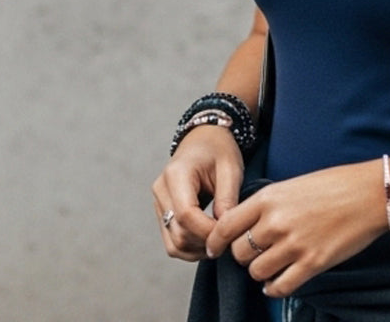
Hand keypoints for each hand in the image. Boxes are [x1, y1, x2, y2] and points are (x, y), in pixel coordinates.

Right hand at [152, 126, 244, 260]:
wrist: (205, 139)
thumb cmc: (219, 150)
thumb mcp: (230, 168)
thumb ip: (227, 199)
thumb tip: (224, 231)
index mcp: (176, 174)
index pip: (186, 215)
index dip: (207, 231)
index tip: (228, 235)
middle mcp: (161, 190)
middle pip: (178, 233)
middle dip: (204, 242)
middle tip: (228, 240)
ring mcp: (159, 203)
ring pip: (173, 243)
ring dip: (197, 249)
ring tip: (220, 241)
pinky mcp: (162, 212)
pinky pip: (172, 240)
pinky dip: (190, 247)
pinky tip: (209, 239)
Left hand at [206, 159, 387, 296]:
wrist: (369, 193)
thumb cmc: (334, 185)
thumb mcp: (293, 185)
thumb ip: (268, 205)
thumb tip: (248, 225)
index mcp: (269, 199)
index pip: (226, 225)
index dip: (215, 241)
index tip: (214, 248)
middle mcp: (276, 222)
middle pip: (240, 252)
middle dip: (244, 256)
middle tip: (255, 252)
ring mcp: (294, 245)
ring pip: (257, 272)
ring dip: (261, 272)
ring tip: (272, 265)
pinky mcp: (312, 264)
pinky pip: (280, 287)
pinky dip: (275, 288)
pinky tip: (279, 281)